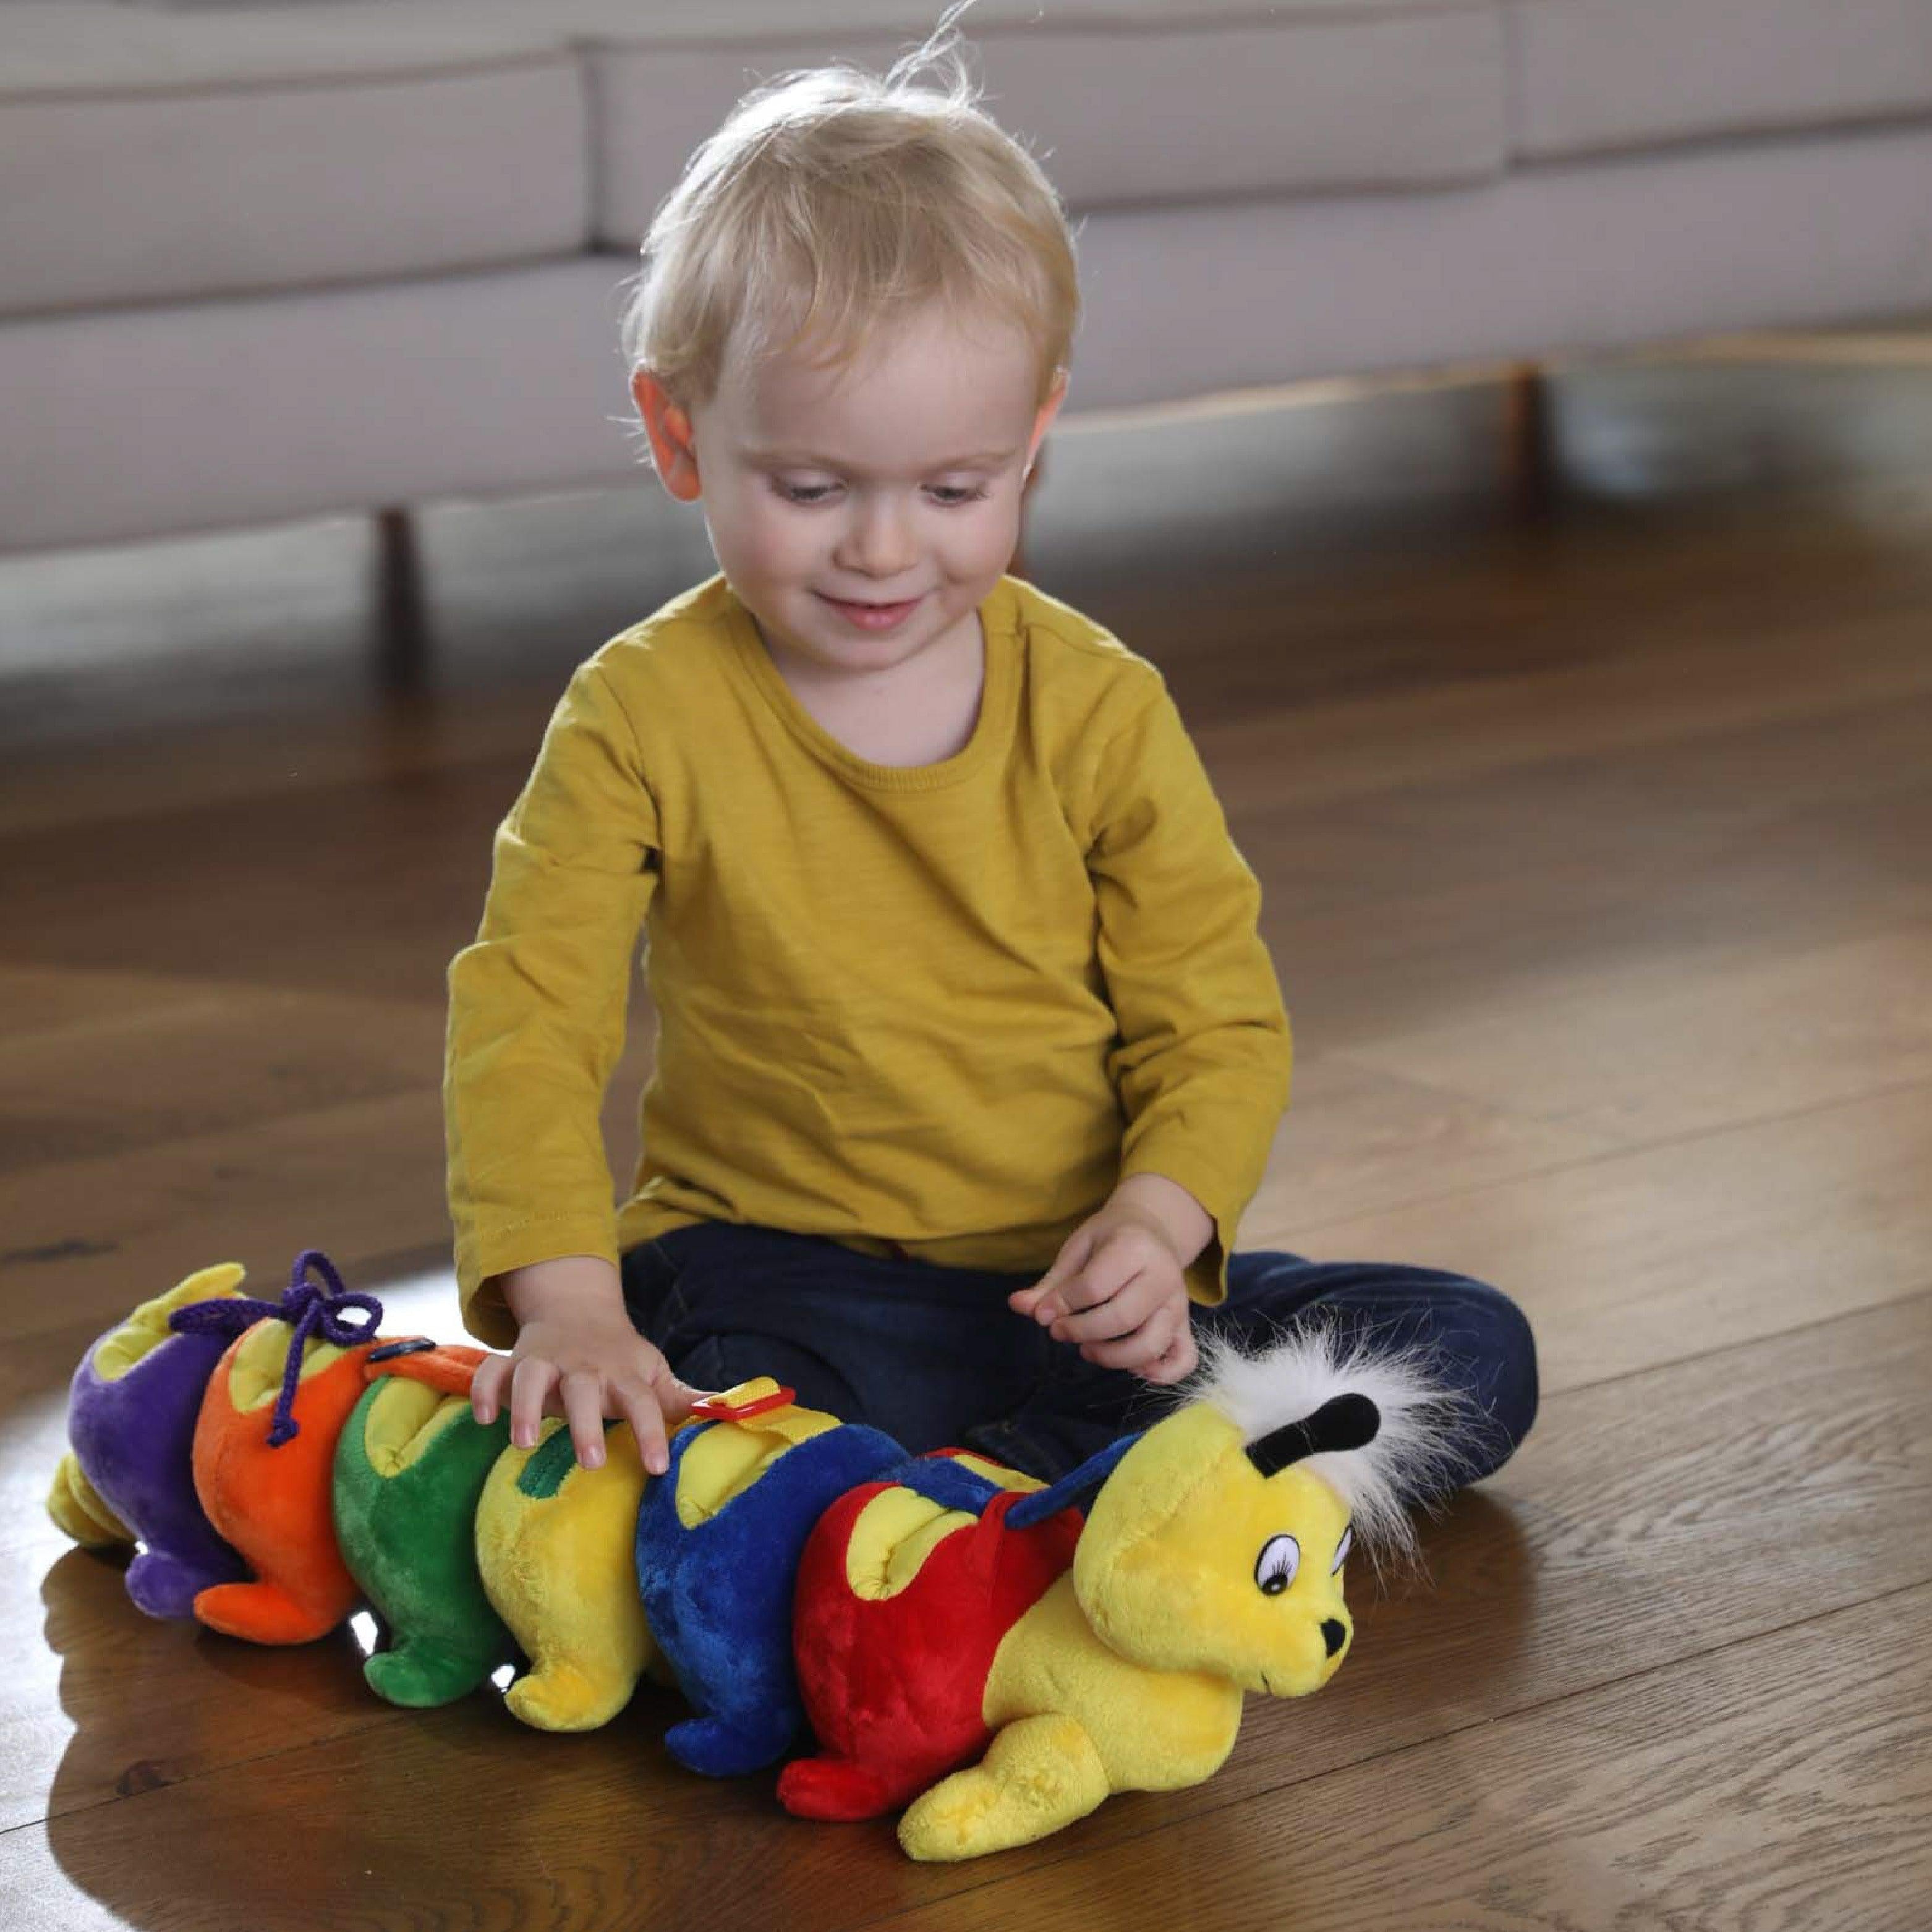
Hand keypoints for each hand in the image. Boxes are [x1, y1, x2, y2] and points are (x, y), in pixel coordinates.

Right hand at [469, 1254, 708, 1474]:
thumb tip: (729, 1414)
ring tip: (523, 1443)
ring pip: (532, 1376)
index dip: (653, 1432)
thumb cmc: (620, 1358)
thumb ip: (683, 1398)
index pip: (643, 1402)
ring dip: (526, 1406)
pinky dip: (483, 1389)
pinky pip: (492, 1370)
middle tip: (592, 1461)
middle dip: (586, 1423)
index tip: (659, 1467)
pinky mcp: (513, 1361)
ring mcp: (546, 1361)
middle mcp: (583, 1367)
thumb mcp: (653, 1373)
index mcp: (622, 1374)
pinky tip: (482, 1417)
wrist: (578, 1309)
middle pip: (584, 1389)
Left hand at [1007, 1176, 1209, 1384]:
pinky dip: (1160, 1374)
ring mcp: (1178, 1304)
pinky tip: (1131, 1368)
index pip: (1095, 1286)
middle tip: (1059, 1331)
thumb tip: (1017, 1306)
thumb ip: (1051, 1283)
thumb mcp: (1077, 1249)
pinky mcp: (1185, 1325)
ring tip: (1086, 1349)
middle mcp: (1163, 1276)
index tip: (1041, 1313)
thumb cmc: (1110, 1238)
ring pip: (1151, 1344)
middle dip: (1082, 1331)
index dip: (1062, 1305)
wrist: (1152, 1228)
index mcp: (1134, 1247)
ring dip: (1112, 1357)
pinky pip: (1184, 1360)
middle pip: (1123, 1317)